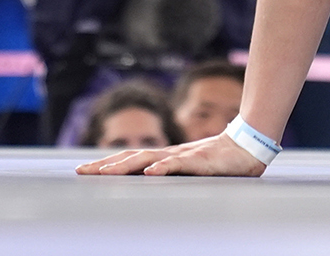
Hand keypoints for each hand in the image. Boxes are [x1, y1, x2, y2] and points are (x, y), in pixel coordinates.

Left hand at [76, 133, 266, 176]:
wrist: (249, 147)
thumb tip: (151, 182)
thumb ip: (173, 174)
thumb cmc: (221, 161)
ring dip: (125, 166)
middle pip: (131, 157)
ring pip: (149, 159)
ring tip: (105, 173)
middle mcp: (170, 154)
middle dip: (105, 165)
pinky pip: (178, 164)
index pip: (131, 159)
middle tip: (80, 172)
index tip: (84, 169)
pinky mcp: (200, 161)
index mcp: (166, 157)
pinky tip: (149, 173)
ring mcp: (184, 156)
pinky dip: (163, 168)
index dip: (108, 163)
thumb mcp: (191, 170)